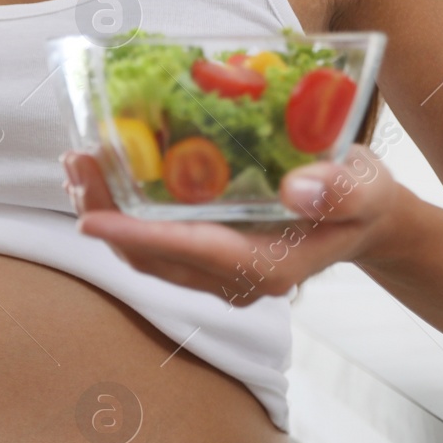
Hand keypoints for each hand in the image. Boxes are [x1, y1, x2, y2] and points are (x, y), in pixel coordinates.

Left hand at [61, 146, 408, 305]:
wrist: (364, 219)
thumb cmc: (364, 200)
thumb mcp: (367, 189)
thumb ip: (342, 191)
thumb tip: (299, 188)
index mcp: (267, 267)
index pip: (190, 253)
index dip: (138, 237)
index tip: (91, 219)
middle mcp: (232, 279)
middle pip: (152, 257)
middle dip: (105, 216)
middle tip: (75, 163)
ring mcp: (215, 271)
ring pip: (144, 253)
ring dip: (105, 212)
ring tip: (75, 165)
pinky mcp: (204, 254)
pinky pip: (152, 240)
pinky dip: (121, 211)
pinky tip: (100, 175)